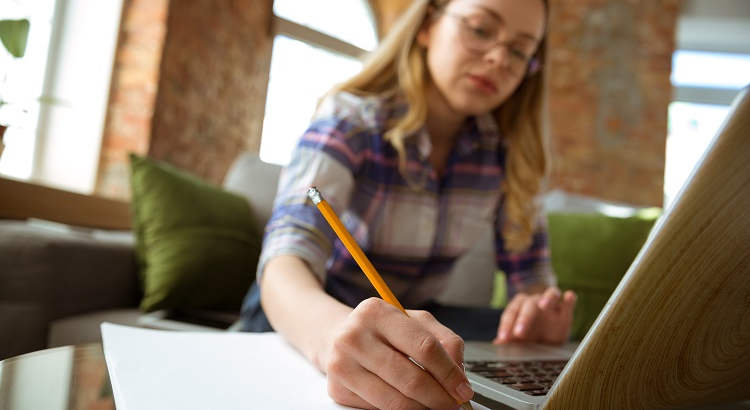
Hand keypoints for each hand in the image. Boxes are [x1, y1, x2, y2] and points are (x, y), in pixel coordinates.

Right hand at [322, 298, 473, 408]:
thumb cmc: (381, 330)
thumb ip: (443, 340)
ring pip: (395, 400)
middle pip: (410, 378)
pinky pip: (379, 409)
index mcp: (377, 312)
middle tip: (454, 405)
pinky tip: (411, 405)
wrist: (337, 336)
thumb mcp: (413, 322)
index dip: (449, 373)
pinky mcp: (338, 389)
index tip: (463, 389)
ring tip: (436, 407)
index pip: (424, 347)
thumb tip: (459, 373)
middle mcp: (354, 337)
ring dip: (423, 409)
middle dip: (439, 398)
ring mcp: (342, 364)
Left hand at [494, 286, 575, 344]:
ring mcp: (552, 303)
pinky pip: (568, 300)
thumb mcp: (520, 338)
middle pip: (528, 305)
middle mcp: (535, 301)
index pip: (511, 313)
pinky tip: (569, 297)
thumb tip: (497, 344)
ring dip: (547, 298)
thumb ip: (510, 339)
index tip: (503, 339)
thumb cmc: (530, 333)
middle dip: (523, 318)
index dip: (506, 325)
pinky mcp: (566, 309)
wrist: (549, 335)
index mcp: (519, 306)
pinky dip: (569, 298)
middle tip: (519, 333)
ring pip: (550, 294)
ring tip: (544, 305)